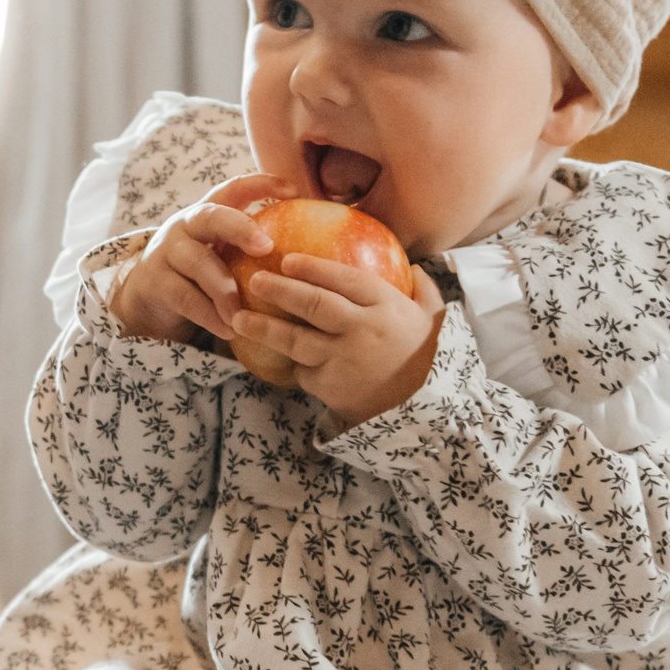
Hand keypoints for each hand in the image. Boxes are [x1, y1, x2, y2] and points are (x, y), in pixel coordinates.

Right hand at [107, 172, 297, 343]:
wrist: (146, 296)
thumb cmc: (198, 274)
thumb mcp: (220, 253)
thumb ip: (250, 249)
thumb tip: (312, 258)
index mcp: (208, 213)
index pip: (234, 188)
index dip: (262, 183)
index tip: (293, 190)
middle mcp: (186, 225)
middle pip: (212, 215)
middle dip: (241, 228)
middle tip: (267, 247)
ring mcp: (168, 252)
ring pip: (199, 262)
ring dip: (225, 288)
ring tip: (243, 312)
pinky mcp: (156, 282)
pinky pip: (186, 297)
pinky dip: (209, 316)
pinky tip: (228, 330)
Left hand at [231, 257, 446, 429]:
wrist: (416, 409)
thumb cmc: (418, 355)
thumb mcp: (431, 318)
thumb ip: (423, 289)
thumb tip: (415, 265)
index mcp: (386, 307)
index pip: (345, 280)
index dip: (314, 268)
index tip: (288, 260)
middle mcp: (363, 331)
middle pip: (315, 306)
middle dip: (282, 290)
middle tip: (256, 280)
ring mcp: (344, 360)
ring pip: (296, 341)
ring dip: (264, 328)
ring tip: (238, 319)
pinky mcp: (329, 386)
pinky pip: (303, 369)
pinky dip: (292, 362)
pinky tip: (269, 352)